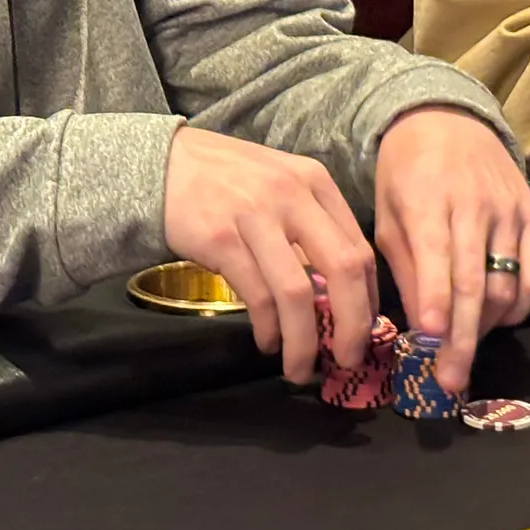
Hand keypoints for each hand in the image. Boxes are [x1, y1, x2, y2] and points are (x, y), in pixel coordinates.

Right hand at [163, 126, 377, 383]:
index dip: (368, 300)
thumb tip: (341, 289)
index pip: (359, 249)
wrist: (161, 162)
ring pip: (297, 294)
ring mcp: (255, 216)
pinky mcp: (220, 239)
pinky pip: (256, 296)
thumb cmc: (224, 176)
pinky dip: (268, 329)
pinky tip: (267, 341)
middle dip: (353, 327)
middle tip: (347, 360)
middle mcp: (291, 194)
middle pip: (343, 270)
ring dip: (304, 342)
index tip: (362, 330)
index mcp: (314, 181)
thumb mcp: (279, 179)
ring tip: (299, 367)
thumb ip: (311, 220)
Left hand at [374, 107, 529, 393]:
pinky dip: (519, 308)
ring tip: (463, 352)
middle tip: (450, 380)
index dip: (434, 300)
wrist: (446, 120)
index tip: (428, 338)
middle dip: (461, 338)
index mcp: (427, 202)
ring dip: (487, 328)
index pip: (436, 259)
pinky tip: (498, 323)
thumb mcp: (386, 210)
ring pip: (507, 286)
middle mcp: (474, 207)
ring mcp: (509, 212)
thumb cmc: (404, 172)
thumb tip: (417, 322)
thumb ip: (403, 264)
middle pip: (474, 285)